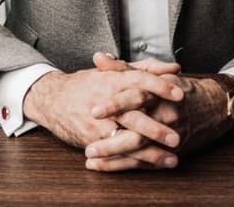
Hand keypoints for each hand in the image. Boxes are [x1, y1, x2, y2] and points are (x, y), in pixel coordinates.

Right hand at [23, 55, 184, 155]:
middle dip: (157, 129)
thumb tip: (175, 67)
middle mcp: (106, 102)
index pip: (139, 80)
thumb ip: (147, 68)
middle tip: (177, 137)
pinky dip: (136, 162)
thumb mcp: (115, 72)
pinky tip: (154, 166)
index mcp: (113, 81)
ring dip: (151, 152)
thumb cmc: (88, 84)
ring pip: (127, 140)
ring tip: (172, 158)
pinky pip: (117, 154)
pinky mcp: (93, 140)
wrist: (52, 99)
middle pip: (134, 115)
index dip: (160, 86)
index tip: (181, 94)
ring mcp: (99, 124)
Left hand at [81, 56, 233, 171]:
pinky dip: (124, 166)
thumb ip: (122, 68)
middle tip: (89, 146)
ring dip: (114, 156)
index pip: (136, 97)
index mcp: (159, 93)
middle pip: (137, 130)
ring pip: (140, 150)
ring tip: (90, 158)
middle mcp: (166, 115)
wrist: (213, 106)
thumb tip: (98, 57)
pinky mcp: (171, 150)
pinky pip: (146, 161)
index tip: (94, 110)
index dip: (115, 104)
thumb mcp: (152, 75)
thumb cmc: (176, 89)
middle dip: (112, 140)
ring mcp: (169, 135)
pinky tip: (103, 166)